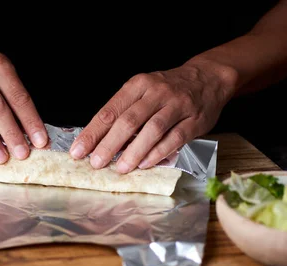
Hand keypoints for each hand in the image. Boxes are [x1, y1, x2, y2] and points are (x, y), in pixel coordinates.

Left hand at [69, 61, 236, 172]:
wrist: (208, 77)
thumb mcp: (143, 91)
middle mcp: (156, 93)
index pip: (110, 111)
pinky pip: (174, 138)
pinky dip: (158, 152)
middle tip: (95, 163)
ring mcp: (177, 106)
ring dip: (134, 151)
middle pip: (128, 121)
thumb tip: (98, 141)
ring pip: (151, 130)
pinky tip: (145, 164)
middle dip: (109, 144)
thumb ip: (124, 112)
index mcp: (138, 85)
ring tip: (120, 168)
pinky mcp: (194, 120)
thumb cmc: (168, 89)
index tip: (78, 150)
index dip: (92, 133)